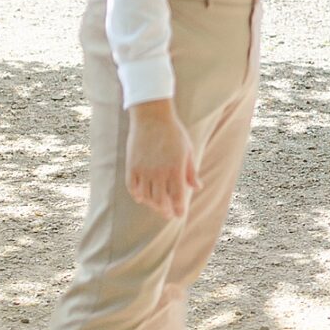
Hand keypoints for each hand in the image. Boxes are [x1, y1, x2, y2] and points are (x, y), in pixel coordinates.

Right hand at [127, 101, 198, 219]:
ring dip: (152, 204)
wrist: (152, 115)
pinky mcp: (132, 166)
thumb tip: (197, 187)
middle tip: (168, 213)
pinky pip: (133, 188)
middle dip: (165, 211)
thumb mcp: (187, 150)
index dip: (179, 209)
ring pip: (146, 197)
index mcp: (176, 168)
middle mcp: (159, 171)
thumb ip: (190, 171)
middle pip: (161, 202)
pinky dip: (137, 195)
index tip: (180, 214)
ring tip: (156, 205)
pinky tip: (142, 196)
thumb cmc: (173, 132)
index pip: (178, 197)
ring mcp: (144, 169)